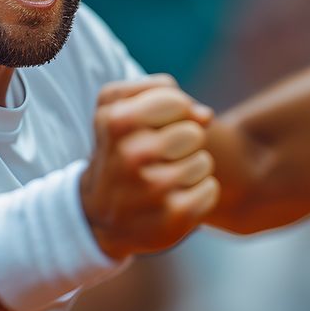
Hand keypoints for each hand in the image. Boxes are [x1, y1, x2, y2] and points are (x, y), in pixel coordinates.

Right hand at [81, 74, 219, 258]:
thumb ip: (161, 93)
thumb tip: (205, 116)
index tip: (155, 127)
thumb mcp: (118, 109)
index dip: (175, 112)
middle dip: (183, 143)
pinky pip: (210, 189)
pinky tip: (172, 199)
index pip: (178, 103)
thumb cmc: (117, 150)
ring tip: (163, 178)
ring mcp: (153, 188)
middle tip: (158, 157)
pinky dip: (198, 194)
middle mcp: (131, 155)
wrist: (99, 217)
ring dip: (190, 169)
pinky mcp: (174, 216)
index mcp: (116, 121)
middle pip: (194, 133)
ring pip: (203, 162)